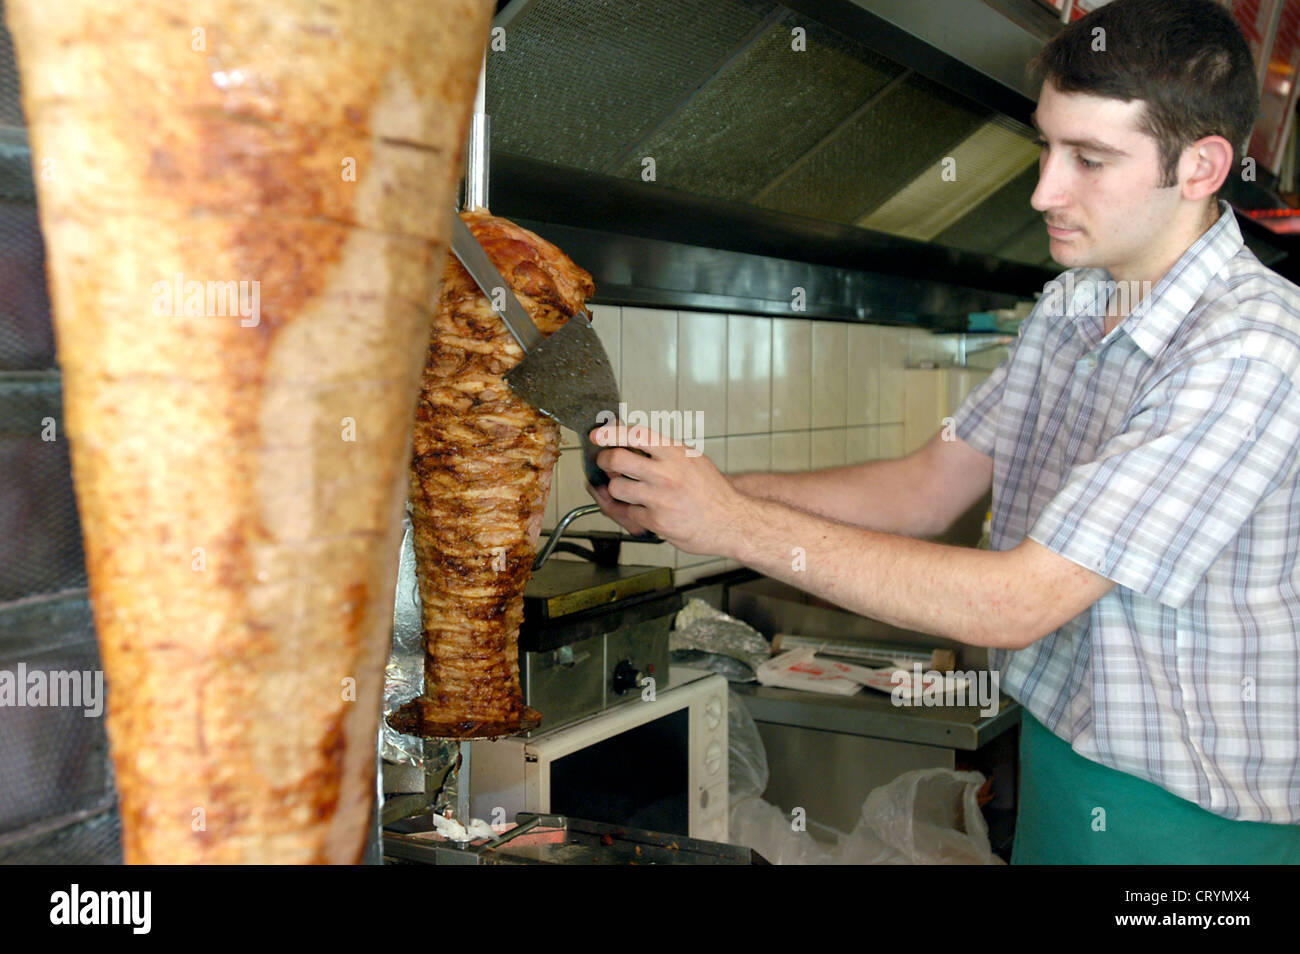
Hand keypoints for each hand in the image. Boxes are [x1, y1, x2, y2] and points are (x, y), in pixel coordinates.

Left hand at [585, 423, 750, 557]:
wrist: (730, 521)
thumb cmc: (711, 491)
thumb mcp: (691, 459)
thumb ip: (663, 450)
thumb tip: (629, 438)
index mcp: (675, 453)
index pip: (635, 434)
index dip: (611, 432)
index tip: (597, 434)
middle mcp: (667, 473)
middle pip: (616, 459)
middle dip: (604, 460)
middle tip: (606, 463)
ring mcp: (660, 498)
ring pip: (617, 488)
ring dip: (618, 489)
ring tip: (632, 490)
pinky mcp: (657, 521)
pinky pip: (628, 512)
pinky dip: (632, 512)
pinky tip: (645, 510)